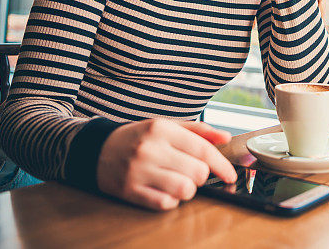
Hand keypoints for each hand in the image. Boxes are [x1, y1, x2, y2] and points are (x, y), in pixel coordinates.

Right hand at [96, 118, 236, 210]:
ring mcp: (138, 171)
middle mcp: (150, 149)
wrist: (98, 150)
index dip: (222, 165)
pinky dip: (171, 200)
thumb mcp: (166, 126)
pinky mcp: (129, 191)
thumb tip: (225, 137)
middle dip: (201, 176)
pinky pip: (165, 203)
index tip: (230, 174)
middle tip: (192, 172)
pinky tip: (164, 190)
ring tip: (178, 181)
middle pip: (197, 172)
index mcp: (161, 129)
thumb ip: (198, 131)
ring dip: (188, 189)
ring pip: (184, 190)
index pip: (202, 149)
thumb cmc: (138, 138)